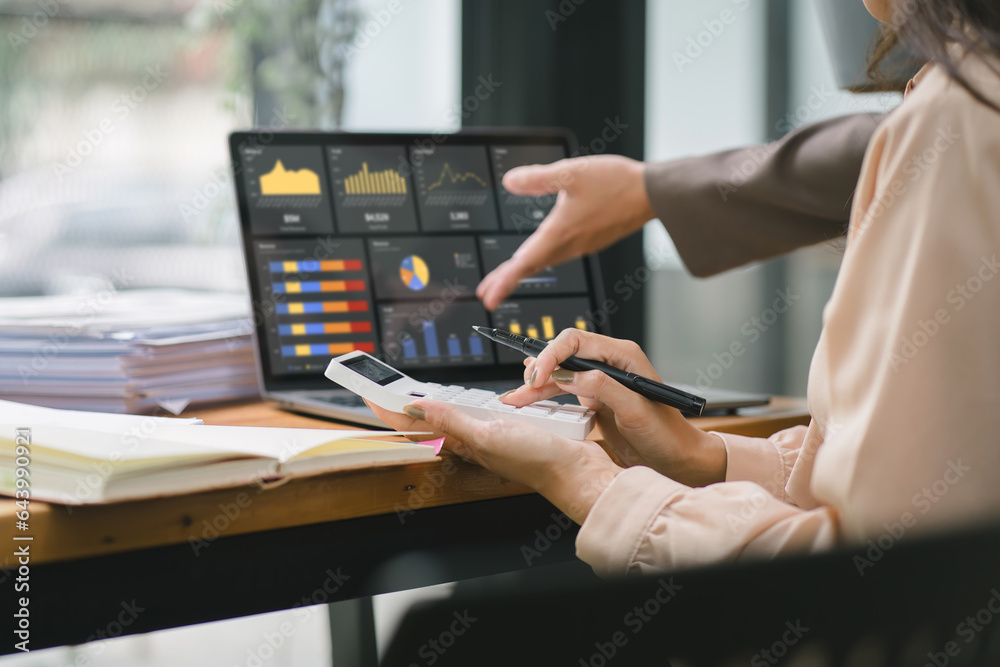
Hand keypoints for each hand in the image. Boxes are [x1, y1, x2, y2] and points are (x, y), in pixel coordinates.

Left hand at [365, 398, 620, 523]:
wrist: (575, 471)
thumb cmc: (536, 462)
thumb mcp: (487, 437)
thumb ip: (452, 421)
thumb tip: (416, 406)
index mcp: (459, 441)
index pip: (414, 423)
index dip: (390, 409)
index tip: (369, 394)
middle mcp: (469, 438)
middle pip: (427, 419)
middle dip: (403, 406)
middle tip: (381, 389)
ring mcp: (488, 433)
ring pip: (451, 416)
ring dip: (430, 406)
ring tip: (406, 397)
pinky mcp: (508, 428)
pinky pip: (479, 415)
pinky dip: (466, 406)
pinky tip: (460, 403)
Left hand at [476, 155, 655, 310]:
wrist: (651, 194)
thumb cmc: (616, 184)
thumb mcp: (571, 173)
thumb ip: (538, 177)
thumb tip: (509, 181)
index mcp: (560, 232)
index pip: (524, 262)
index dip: (504, 281)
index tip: (488, 296)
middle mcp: (570, 244)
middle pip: (531, 267)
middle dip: (507, 281)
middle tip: (487, 295)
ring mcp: (581, 244)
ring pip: (545, 262)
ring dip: (523, 271)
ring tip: (505, 277)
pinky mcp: (590, 239)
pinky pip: (559, 255)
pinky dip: (541, 260)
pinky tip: (538, 254)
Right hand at [501, 329, 726, 486]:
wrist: (675, 457)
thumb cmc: (666, 433)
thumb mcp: (635, 411)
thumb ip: (602, 388)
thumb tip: (569, 374)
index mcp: (622, 355)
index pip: (577, 340)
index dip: (552, 354)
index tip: (538, 374)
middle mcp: (609, 363)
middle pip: (563, 353)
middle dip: (539, 368)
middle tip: (523, 387)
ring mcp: (599, 380)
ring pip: (559, 373)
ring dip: (536, 384)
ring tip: (515, 397)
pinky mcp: (593, 396)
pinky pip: (563, 389)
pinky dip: (544, 395)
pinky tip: (528, 398)